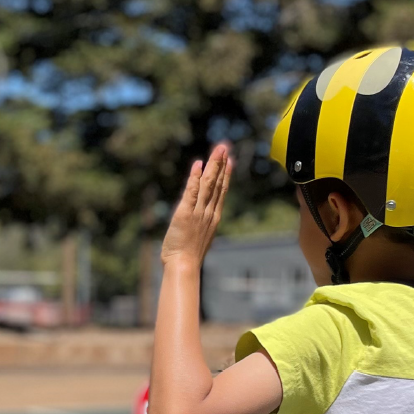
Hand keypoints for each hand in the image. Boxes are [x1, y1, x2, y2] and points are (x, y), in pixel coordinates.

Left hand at [160, 142, 232, 266]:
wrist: (184, 266)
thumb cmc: (188, 257)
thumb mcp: (198, 237)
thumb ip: (199, 225)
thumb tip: (198, 221)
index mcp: (213, 218)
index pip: (221, 192)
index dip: (225, 175)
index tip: (229, 161)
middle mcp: (208, 213)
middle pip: (217, 184)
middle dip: (221, 164)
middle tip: (224, 147)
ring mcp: (198, 212)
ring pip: (208, 184)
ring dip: (213, 165)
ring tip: (218, 149)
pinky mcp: (185, 213)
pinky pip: (191, 192)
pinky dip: (194, 178)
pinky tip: (198, 165)